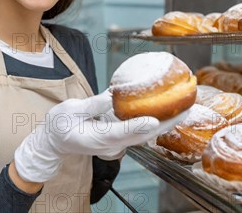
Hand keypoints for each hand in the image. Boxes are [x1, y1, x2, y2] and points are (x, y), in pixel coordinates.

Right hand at [13, 90, 188, 182]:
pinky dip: (155, 120)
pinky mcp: (119, 136)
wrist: (55, 141)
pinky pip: (140, 129)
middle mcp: (111, 143)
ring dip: (166, 122)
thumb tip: (113, 96)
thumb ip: (92, 105)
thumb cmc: (60, 125)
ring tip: (185, 106)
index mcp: (96, 138)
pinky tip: (168, 108)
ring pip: (145, 134)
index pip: (120, 133)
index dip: (137, 127)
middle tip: (186, 109)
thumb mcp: (69, 110)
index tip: (154, 120)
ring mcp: (116, 141)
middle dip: (166, 124)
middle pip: (142, 136)